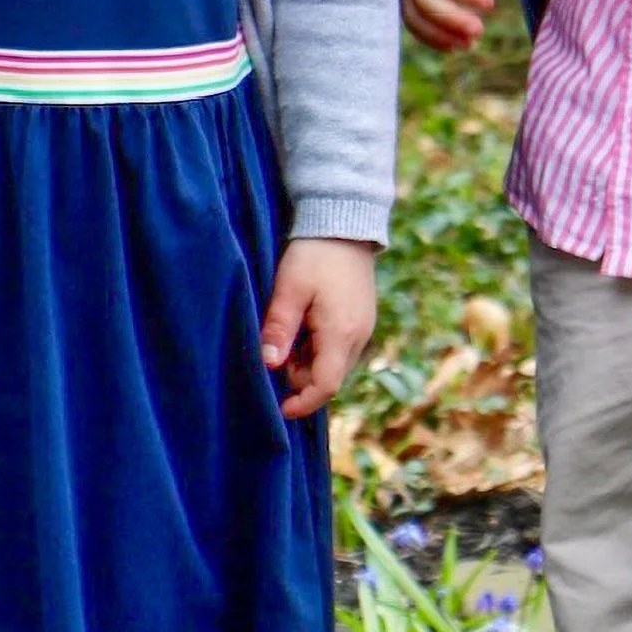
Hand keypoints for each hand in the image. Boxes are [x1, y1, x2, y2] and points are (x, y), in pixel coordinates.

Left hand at [260, 236, 378, 420]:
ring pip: (333, 363)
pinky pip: (339, 347)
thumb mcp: (290, 290)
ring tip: (291, 326)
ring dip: (309, 359)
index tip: (280, 409)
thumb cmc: (314, 255)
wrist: (344, 222)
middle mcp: (358, 337)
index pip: (326, 386)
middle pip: (329, 377)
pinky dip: (319, 346)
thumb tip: (268, 364)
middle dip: (301, 375)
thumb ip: (279, 328)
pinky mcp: (361, 319)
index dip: (303, 403)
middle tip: (278, 346)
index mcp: (341, 333)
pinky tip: (306, 320)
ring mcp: (363, 328)